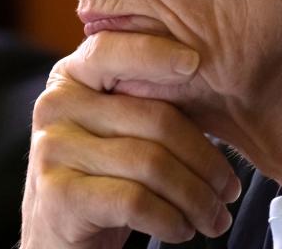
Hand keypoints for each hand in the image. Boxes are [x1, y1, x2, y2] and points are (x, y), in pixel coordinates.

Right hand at [20, 31, 241, 248]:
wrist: (57, 238)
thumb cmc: (99, 179)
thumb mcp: (115, 129)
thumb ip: (144, 100)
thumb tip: (214, 84)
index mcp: (70, 78)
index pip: (111, 50)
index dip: (153, 52)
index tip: (195, 62)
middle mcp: (54, 106)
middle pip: (154, 118)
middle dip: (206, 161)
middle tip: (229, 189)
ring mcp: (52, 149)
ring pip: (151, 163)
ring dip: (196, 198)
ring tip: (213, 217)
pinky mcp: (58, 195)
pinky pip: (135, 200)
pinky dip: (170, 220)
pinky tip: (180, 229)